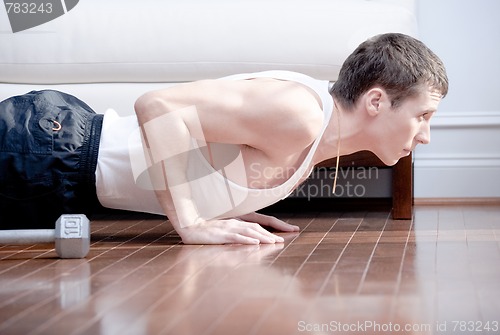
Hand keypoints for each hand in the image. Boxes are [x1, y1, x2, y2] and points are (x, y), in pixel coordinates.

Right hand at [178, 214, 298, 244]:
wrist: (188, 225)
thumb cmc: (205, 229)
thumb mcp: (224, 229)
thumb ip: (237, 232)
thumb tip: (253, 239)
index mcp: (237, 219)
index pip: (260, 221)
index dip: (275, 225)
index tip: (290, 230)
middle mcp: (235, 221)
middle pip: (258, 226)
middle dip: (272, 233)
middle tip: (285, 239)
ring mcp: (228, 227)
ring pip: (250, 231)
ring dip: (263, 237)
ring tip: (275, 242)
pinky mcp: (221, 234)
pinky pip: (236, 237)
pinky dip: (246, 239)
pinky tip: (255, 243)